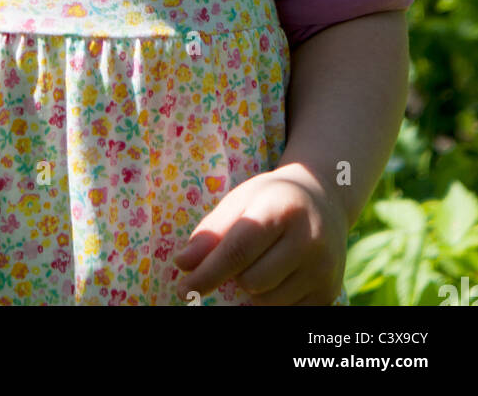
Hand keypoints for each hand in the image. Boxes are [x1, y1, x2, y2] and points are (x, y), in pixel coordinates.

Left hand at [173, 163, 348, 305]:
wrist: (325, 199)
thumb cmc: (272, 199)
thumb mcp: (241, 200)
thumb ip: (211, 231)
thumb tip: (183, 264)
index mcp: (282, 209)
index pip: (238, 251)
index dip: (208, 273)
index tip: (184, 288)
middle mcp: (309, 239)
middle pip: (251, 281)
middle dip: (236, 275)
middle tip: (244, 255)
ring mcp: (324, 269)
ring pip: (268, 302)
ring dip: (255, 289)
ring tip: (266, 261)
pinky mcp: (329, 293)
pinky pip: (287, 313)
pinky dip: (273, 299)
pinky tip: (281, 274)